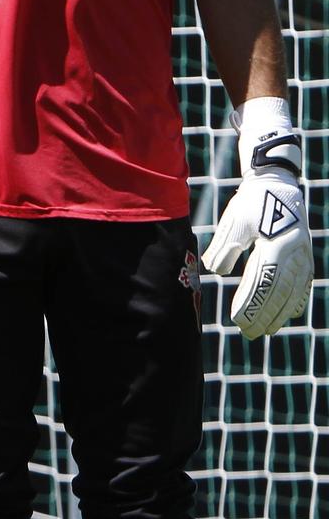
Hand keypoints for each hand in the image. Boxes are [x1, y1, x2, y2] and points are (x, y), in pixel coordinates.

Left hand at [203, 96, 308, 339]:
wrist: (278, 185)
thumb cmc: (251, 203)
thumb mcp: (234, 222)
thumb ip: (224, 247)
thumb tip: (213, 271)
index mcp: (275, 245)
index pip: (263, 283)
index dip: (251, 303)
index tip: (237, 319)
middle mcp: (294, 254)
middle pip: (279, 293)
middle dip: (263, 315)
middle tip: (248, 332)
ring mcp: (303, 256)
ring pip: (293, 293)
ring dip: (279, 313)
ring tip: (264, 330)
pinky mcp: (305, 256)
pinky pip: (303, 285)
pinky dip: (295, 302)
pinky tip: (288, 315)